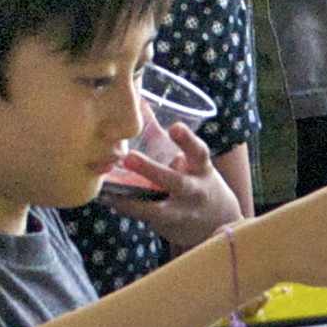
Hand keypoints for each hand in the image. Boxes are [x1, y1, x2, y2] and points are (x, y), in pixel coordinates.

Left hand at [98, 120, 245, 252]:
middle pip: (175, 181)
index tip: (174, 127)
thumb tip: (140, 102)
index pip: (198, 152)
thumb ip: (165, 135)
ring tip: (108, 189)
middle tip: (129, 157)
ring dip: (131, 199)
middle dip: (151, 170)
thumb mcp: (191, 160)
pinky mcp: (166, 225)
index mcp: (201, 169)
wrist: (218, 222)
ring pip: (156, 208)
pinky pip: (143, 217)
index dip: (187, 140)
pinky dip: (125, 207)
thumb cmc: (197, 180)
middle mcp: (194, 191)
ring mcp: (181, 212)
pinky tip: (108, 199)